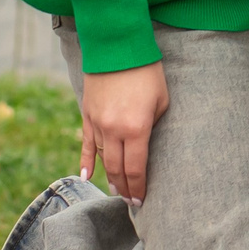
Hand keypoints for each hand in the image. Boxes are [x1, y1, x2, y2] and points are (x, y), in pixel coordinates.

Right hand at [80, 60, 169, 203]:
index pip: (136, 168)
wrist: (118, 47)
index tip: (141, 200)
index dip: (138, 187)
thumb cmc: (148, 72)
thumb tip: (146, 146)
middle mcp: (114, 130)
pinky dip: (86, 161)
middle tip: (130, 202)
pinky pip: (86, 144)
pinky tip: (85, 176)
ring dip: (109, 176)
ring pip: (102, 158)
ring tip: (117, 190)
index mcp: (137, 128)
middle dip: (124, 187)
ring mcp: (97, 123)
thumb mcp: (162, 100)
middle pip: (117, 168)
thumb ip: (154, 126)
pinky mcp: (87, 114)